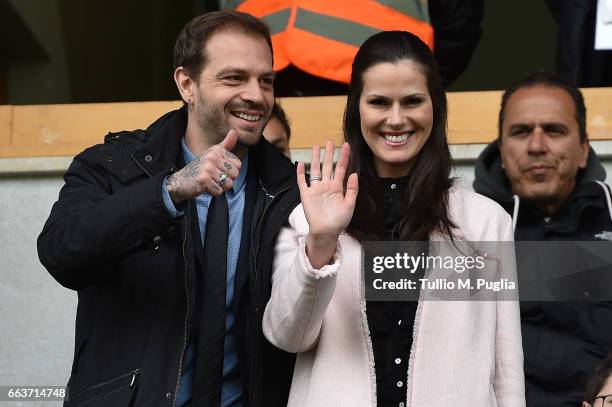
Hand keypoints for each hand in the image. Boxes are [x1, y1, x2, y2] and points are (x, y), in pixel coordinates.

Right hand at [166, 129, 242, 202]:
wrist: (180, 181)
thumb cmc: (200, 168)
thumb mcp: (213, 154)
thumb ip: (225, 144)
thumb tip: (234, 131)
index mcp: (217, 150)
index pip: (238, 164)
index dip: (231, 171)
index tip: (219, 170)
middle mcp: (213, 157)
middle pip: (235, 174)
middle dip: (226, 180)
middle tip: (214, 178)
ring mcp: (208, 168)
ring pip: (228, 184)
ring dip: (220, 187)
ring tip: (210, 182)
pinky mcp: (204, 179)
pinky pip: (219, 191)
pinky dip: (213, 192)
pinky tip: (205, 187)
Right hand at [298, 140, 357, 267]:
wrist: (326, 231)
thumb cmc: (339, 221)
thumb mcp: (350, 204)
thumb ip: (352, 189)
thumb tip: (354, 174)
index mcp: (337, 187)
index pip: (341, 168)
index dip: (343, 156)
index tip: (346, 145)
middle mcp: (326, 186)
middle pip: (327, 165)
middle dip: (329, 153)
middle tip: (330, 141)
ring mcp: (316, 189)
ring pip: (315, 170)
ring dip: (315, 158)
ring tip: (316, 146)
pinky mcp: (306, 195)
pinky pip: (302, 182)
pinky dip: (300, 173)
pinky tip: (300, 164)